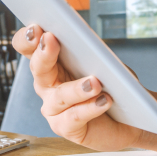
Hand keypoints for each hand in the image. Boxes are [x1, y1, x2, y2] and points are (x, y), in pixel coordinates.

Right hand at [11, 24, 142, 150]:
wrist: (129, 120)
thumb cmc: (114, 88)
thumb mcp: (109, 64)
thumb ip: (98, 55)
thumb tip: (95, 48)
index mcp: (53, 64)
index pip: (30, 48)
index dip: (28, 38)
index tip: (36, 27)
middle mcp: (48, 86)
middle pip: (37, 68)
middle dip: (43, 53)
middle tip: (51, 40)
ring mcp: (54, 109)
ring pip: (59, 96)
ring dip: (76, 88)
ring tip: (94, 82)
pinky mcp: (66, 128)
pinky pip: (74, 117)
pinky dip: (90, 108)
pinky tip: (104, 100)